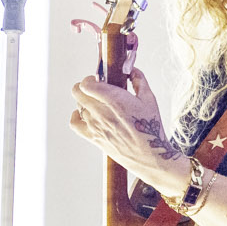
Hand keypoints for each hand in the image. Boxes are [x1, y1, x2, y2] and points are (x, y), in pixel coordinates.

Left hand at [70, 70, 185, 193]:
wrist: (150, 156)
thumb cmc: (151, 128)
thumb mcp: (150, 99)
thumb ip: (139, 80)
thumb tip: (132, 69)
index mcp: (115, 100)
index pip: (87, 84)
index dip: (90, 79)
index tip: (98, 79)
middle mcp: (101, 112)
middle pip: (77, 92)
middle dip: (85, 87)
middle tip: (96, 89)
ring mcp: (95, 126)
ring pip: (78, 106)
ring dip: (85, 101)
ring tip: (97, 103)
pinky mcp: (94, 138)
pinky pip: (75, 123)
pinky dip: (76, 116)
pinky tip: (85, 115)